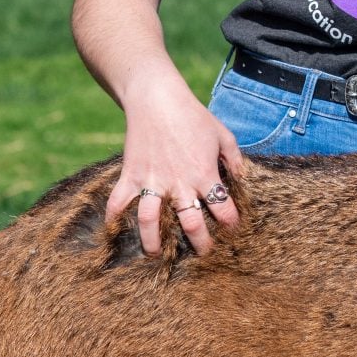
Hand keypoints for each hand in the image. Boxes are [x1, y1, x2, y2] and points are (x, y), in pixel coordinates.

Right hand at [104, 78, 243, 256]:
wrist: (158, 100)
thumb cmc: (194, 116)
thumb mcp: (223, 135)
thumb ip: (234, 159)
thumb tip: (243, 179)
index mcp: (204, 173)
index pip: (221, 206)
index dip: (230, 221)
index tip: (234, 231)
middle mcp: (179, 182)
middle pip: (190, 222)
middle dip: (199, 242)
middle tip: (204, 254)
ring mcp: (152, 181)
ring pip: (151, 220)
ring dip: (153, 241)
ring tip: (156, 255)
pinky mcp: (131, 174)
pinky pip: (118, 201)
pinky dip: (113, 217)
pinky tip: (113, 232)